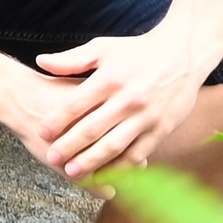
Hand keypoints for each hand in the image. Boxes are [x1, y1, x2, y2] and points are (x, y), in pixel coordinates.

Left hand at [16, 29, 212, 176]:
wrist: (181, 55)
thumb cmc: (137, 51)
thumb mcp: (103, 48)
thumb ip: (72, 59)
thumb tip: (41, 61)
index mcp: (109, 79)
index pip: (77, 103)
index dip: (58, 120)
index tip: (43, 132)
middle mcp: (127, 99)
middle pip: (93, 128)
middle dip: (70, 146)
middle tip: (52, 158)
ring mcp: (146, 117)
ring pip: (115, 145)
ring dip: (93, 161)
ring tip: (73, 172)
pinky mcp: (161, 129)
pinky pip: (139, 153)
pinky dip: (122, 167)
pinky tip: (107, 174)